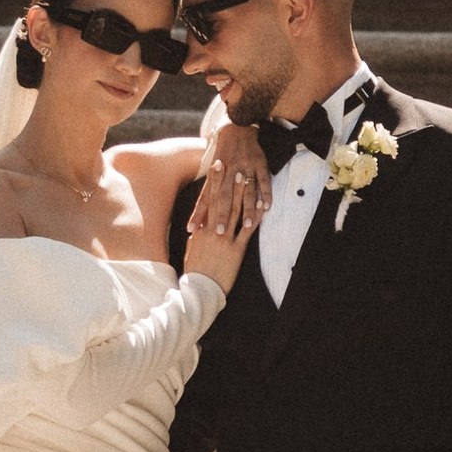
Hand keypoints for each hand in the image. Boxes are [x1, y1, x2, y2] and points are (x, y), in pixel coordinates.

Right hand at [186, 156, 261, 295]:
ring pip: (234, 211)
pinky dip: (254, 217)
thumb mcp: (191, 252)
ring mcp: (225, 239)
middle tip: (228, 162)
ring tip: (242, 176)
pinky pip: (247, 230)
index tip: (214, 167)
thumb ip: (195, 239)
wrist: (200, 289)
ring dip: (238, 193)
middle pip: (220, 201)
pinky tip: (259, 205)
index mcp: (201, 230)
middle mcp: (212, 231)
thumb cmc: (194, 273)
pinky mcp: (237, 250)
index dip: (212, 183)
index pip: (207, 200)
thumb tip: (195, 231)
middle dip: (224, 181)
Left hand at [209, 122, 270, 226]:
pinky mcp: (260, 163)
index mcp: (215, 173)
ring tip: (245, 225)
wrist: (237, 126)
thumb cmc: (222, 153)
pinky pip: (264, 180)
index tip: (193, 230)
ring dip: (246, 208)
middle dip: (222, 215)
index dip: (199, 213)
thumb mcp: (211, 169)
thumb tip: (199, 213)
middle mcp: (229, 170)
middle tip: (219, 232)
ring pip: (246, 191)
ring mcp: (245, 167)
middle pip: (224, 196)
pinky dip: (266, 193)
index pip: (205, 197)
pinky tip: (266, 207)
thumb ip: (208, 191)